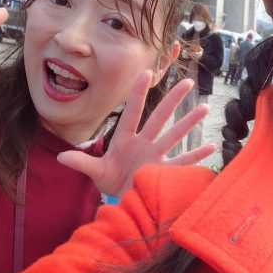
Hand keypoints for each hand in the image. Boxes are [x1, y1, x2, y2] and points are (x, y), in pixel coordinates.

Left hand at [56, 70, 215, 197]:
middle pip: (160, 118)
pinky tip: (211, 147)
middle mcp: (144, 143)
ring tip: (204, 107)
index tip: (146, 73)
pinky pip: (182, 162)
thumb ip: (81, 163)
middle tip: (187, 82)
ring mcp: (156, 156)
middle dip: (173, 100)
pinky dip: (196, 156)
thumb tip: (61, 157)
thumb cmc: (111, 180)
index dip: (138, 93)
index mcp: (125, 139)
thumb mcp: (96, 172)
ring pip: (175, 135)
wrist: (123, 200)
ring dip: (189, 123)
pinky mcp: (164, 172)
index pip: (132, 112)